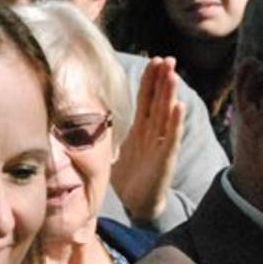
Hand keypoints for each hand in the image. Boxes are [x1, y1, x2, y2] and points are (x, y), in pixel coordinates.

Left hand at [110, 56, 184, 224]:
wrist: (137, 204)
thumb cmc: (128, 177)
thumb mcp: (113, 150)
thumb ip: (107, 132)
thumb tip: (83, 117)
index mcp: (141, 129)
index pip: (146, 99)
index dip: (150, 80)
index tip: (153, 60)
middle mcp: (153, 133)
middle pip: (158, 101)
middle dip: (163, 80)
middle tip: (168, 59)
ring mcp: (161, 145)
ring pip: (166, 115)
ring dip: (170, 95)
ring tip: (174, 75)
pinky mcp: (165, 159)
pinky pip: (171, 138)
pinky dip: (175, 123)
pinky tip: (179, 107)